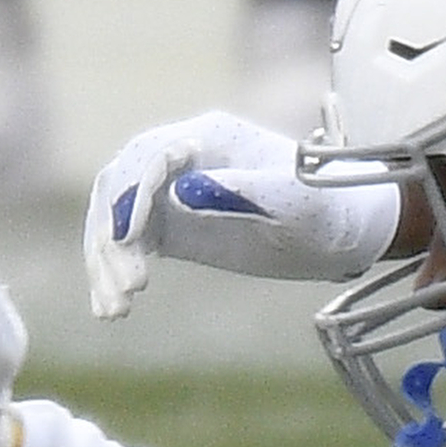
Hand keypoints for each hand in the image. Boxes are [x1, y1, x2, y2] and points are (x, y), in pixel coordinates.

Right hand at [81, 111, 395, 319]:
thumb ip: (244, 189)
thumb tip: (183, 189)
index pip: (152, 156)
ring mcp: (170, 191)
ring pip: (115, 218)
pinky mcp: (168, 224)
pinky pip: (126, 245)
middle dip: (113, 235)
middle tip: (129, 287)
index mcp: (210, 137)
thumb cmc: (325, 208)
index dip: (135, 196)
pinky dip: (112, 274)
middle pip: (120, 186)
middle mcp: (180, 157)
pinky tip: (110, 309)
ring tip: (116, 309)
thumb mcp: (295, 200)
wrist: (338, 232)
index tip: (126, 240)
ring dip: (106, 263)